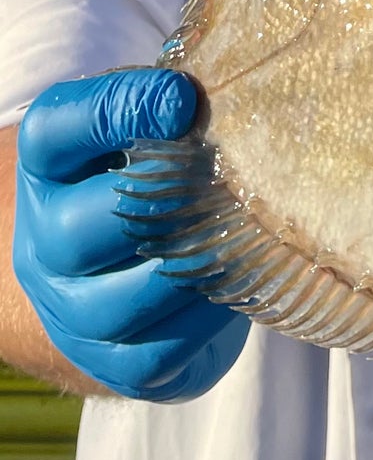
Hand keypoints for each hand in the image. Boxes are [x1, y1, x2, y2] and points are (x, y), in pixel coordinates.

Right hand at [13, 69, 247, 400]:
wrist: (121, 269)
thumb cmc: (152, 172)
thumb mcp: (148, 123)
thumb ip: (174, 103)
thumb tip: (234, 95)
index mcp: (47, 167)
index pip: (53, 131)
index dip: (119, 109)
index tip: (184, 99)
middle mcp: (43, 241)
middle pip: (80, 226)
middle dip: (165, 198)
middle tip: (222, 176)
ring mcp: (71, 310)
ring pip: (128, 295)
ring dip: (196, 260)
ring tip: (241, 228)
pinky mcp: (112, 364)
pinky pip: (163, 349)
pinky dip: (210, 316)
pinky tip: (236, 279)